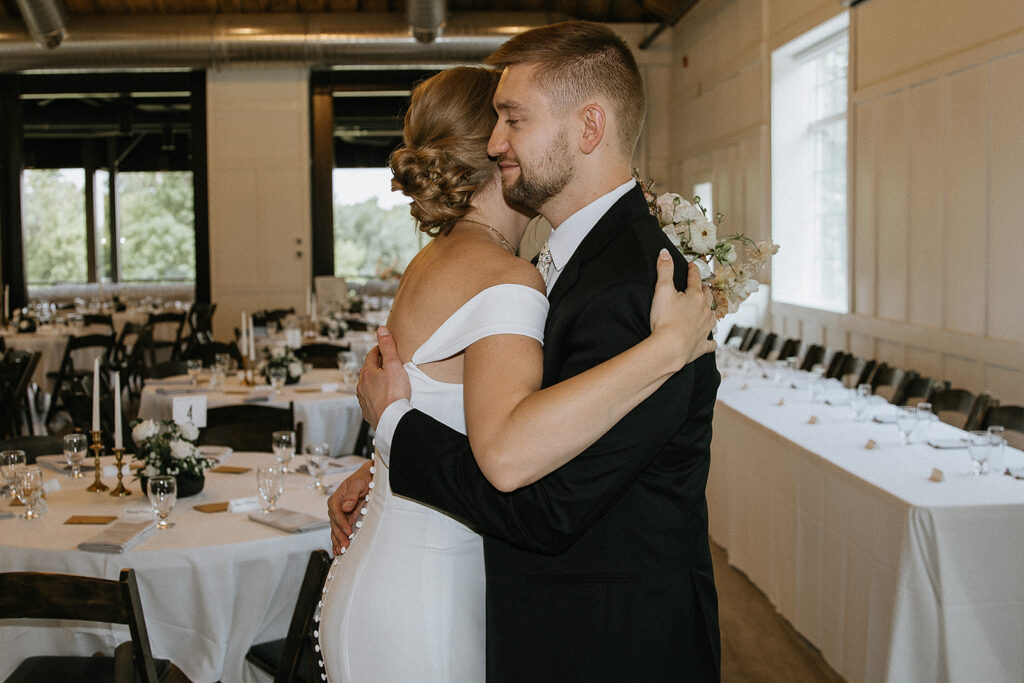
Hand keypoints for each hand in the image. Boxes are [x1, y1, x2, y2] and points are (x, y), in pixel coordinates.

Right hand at [327, 460, 372, 554]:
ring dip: (338, 541)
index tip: (348, 531)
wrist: (368, 477)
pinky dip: (338, 541)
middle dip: (339, 536)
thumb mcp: (358, 483)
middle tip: (345, 546)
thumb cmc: (363, 478)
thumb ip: (351, 495)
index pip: (336, 513)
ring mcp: (340, 516)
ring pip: (336, 531)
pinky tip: (338, 550)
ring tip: (341, 551)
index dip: (342, 523)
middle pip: (335, 524)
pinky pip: (339, 532)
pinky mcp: (345, 521)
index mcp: (336, 499)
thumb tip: (346, 507)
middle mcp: (336, 508)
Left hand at [356, 326, 411, 428]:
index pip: (371, 356)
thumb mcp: (394, 365)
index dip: (378, 350)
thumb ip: (388, 347)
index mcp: (368, 373)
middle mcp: (362, 386)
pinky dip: (373, 396)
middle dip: (374, 365)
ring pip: (365, 387)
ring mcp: (364, 400)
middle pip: (366, 371)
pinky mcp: (368, 412)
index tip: (383, 348)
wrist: (392, 420)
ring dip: (372, 382)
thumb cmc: (394, 394)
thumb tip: (381, 330)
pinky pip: (368, 401)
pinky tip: (379, 399)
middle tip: (383, 362)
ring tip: (381, 380)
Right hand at [649, 250, 716, 368]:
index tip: (692, 266)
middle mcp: (704, 311)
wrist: (670, 348)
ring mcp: (705, 329)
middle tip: (701, 286)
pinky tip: (711, 341)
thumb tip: (664, 252)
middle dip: (704, 289)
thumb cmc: (665, 319)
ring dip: (709, 312)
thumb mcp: (662, 290)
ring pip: (712, 317)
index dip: (693, 270)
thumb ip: (664, 270)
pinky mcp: (702, 345)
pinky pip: (710, 343)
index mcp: (695, 297)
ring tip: (707, 310)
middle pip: (707, 296)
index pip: (695, 279)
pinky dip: (711, 341)